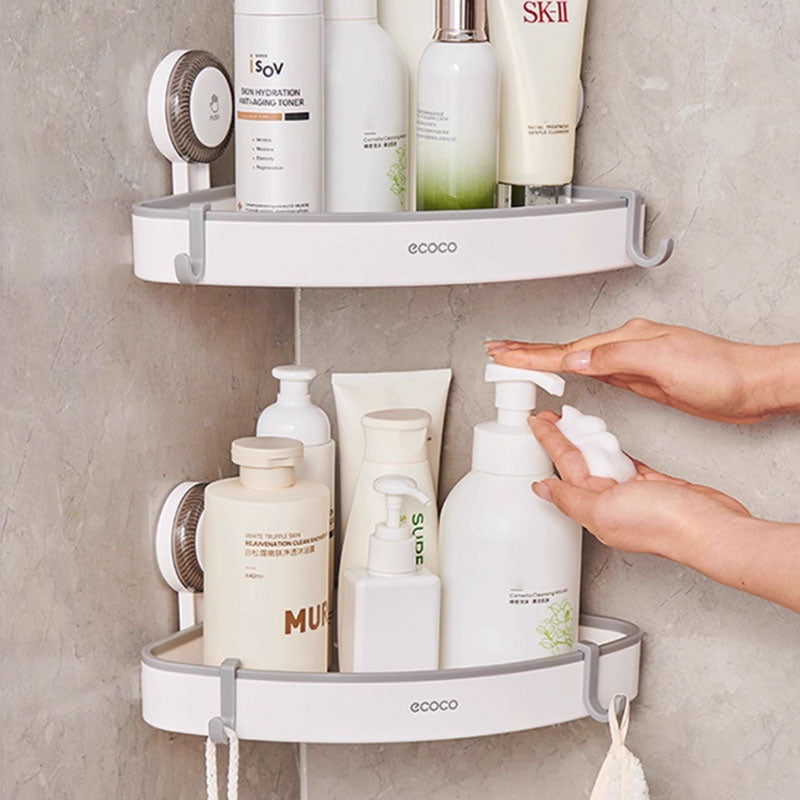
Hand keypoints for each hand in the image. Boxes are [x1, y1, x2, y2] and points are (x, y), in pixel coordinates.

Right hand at [486, 318, 799, 423]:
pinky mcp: (641, 381)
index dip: (531, 353)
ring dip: (546, 361)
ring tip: (521, 362)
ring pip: (577, 361)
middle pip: (565, 350)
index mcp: (625, 340)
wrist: (754, 387)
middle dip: (529, 352)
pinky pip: (595, 375)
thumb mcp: (663, 362)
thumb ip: (615, 358)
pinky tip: (567, 375)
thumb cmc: (720, 373)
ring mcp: (632, 364)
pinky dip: (572, 374)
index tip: (503, 354)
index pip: (567, 349)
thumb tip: (574, 357)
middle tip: (499, 352)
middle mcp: (624, 348)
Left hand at [528, 411, 750, 557]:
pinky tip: (610, 442)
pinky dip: (617, 451)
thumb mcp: (603, 509)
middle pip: (580, 463)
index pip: (563, 467)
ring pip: (603, 461)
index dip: (549, 442)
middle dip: (563, 440)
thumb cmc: (664, 524)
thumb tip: (541, 490)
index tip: (538, 422)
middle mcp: (610, 503)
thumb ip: (570, 498)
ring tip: (574, 423)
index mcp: (593, 509)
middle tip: (552, 418)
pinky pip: (628, 464)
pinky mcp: (654, 486)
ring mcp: (632, 495)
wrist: (710, 528)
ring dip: (588, 443)